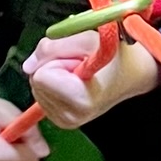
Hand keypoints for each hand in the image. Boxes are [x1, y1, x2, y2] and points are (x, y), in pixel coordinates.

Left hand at [22, 30, 159, 129]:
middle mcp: (71, 116)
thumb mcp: (85, 39)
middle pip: (36, 82)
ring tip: (79, 74)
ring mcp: (66, 121)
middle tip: (79, 66)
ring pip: (37, 88)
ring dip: (54, 76)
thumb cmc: (114, 56)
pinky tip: (75, 83)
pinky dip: (55, 86)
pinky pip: (43, 96)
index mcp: (78, 99)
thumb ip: (52, 47)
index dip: (55, 60)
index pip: (39, 75)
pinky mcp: (63, 121)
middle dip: (53, 67)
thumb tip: (28, 65)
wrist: (132, 74)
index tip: (77, 61)